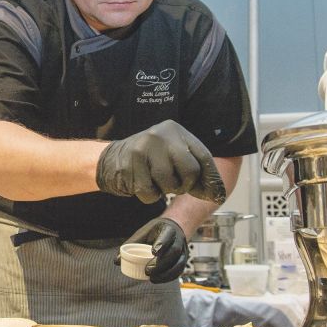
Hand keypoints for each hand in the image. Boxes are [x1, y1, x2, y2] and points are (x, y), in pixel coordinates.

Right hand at [96, 120, 225, 203]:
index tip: (216, 195)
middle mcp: (162, 135)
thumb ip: (192, 169)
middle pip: (190, 171)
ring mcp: (146, 148)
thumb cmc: (148, 161)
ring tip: (154, 180)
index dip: (211, 178)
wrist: (109, 159)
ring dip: (164, 191)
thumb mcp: (171, 155)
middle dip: (185, 185)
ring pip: (170, 184)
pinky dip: (149, 196)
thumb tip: (217, 193)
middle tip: (173, 185)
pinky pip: (151, 193)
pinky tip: (141, 183)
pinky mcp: (132, 163)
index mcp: (176, 130)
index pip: (203, 156)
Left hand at [115, 217, 188, 283]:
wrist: (173, 230)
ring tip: (151, 278)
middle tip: (147, 270)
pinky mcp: (183, 261)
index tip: (153, 251)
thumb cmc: (156, 232)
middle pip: (173, 252)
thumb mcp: (143, 234)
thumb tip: (117, 261)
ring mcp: (183, 251)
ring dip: (165, 273)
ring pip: (178, 263)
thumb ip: (130, 245)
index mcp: (169, 229)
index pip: (167, 236)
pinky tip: (157, 280)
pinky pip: (178, 271)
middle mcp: (179, 240)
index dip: (162, 244)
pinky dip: (168, 277)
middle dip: (161, 263)